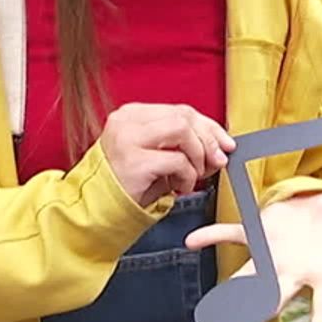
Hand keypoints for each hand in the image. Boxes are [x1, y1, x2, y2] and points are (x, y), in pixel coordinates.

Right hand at [98, 103, 232, 205]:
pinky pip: (177, 161)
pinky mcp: (133, 161)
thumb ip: (183, 146)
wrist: (96, 210)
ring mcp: (127, 139)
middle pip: (184, 116)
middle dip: (208, 140)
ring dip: (198, 155)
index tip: (225, 143)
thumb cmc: (127, 185)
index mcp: (131, 115)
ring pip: (182, 130)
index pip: (180, 110)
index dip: (208, 126)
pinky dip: (188, 176)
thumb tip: (219, 147)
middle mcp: (126, 122)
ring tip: (193, 175)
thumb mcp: (157, 157)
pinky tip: (180, 187)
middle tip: (217, 161)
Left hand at [185, 189, 321, 321]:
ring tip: (213, 314)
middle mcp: (293, 273)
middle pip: (278, 299)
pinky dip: (215, 236)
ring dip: (232, 291)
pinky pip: (235, 234)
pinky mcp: (261, 234)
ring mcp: (273, 256)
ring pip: (250, 276)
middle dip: (262, 316)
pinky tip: (192, 242)